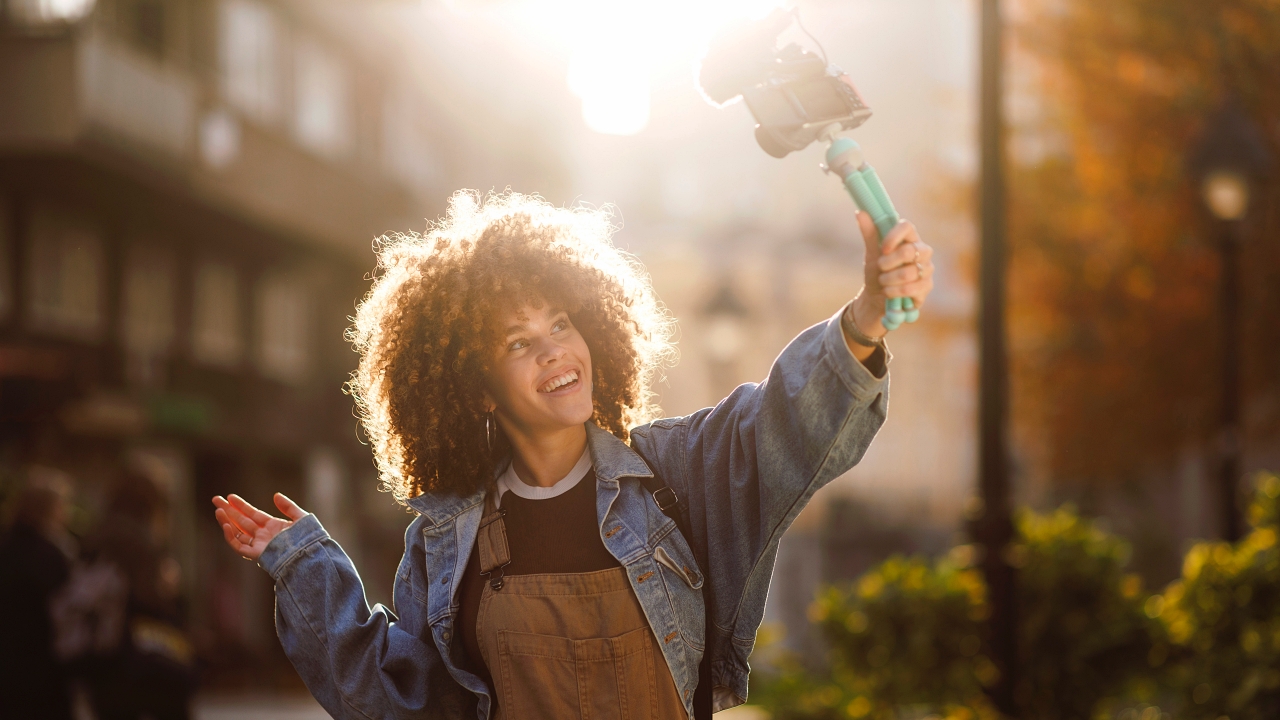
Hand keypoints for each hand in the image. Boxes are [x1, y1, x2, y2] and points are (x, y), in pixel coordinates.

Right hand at [211, 493, 306, 561]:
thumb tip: (275, 495)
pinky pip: (239, 546)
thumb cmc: (308, 539)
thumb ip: (288, 506)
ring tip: (218, 509)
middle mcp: (263, 535)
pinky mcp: (256, 554)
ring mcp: (259, 545)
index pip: (252, 514)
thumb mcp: (300, 518)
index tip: (230, 496)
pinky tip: (225, 524)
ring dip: (226, 521)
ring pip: (238, 532)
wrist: (310, 555)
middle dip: (229, 510)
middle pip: (242, 521)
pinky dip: (231, 536)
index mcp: (272, 527)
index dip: (241, 505)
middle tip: (215, 499)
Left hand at [852, 212, 936, 333]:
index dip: (894, 236)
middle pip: (909, 251)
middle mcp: (922, 251)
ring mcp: (927, 268)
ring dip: (889, 279)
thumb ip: (869, 234)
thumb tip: (860, 212)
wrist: (877, 298)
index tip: (882, 249)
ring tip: (883, 282)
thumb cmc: (877, 272)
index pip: (907, 226)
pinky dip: (894, 291)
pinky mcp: (927, 286)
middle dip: (888, 263)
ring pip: (909, 272)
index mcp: (909, 238)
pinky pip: (911, 288)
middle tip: (880, 268)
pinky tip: (888, 292)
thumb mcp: (871, 254)